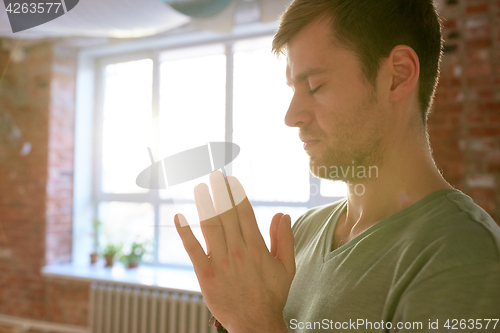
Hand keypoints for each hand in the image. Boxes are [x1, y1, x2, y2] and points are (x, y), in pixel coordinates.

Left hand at [174, 171, 294, 332]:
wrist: (255, 323)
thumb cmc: (271, 294)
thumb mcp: (286, 267)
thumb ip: (285, 239)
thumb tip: (283, 214)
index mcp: (256, 247)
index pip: (245, 212)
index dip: (237, 194)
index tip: (231, 180)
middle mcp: (237, 250)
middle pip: (226, 214)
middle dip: (220, 192)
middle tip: (214, 174)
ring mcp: (220, 262)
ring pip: (210, 226)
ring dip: (203, 204)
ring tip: (199, 187)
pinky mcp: (205, 274)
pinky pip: (193, 250)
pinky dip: (185, 233)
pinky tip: (178, 217)